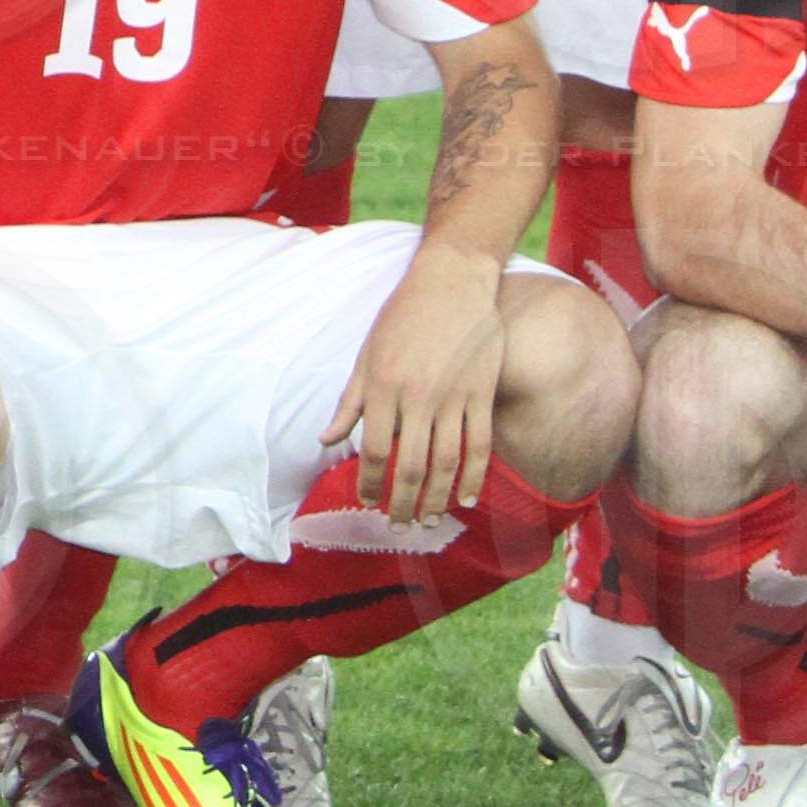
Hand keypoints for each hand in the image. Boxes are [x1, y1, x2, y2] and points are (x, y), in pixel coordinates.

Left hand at [328, 243, 506, 524]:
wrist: (451, 281)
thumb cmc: (402, 316)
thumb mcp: (366, 355)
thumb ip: (349, 402)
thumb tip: (325, 440)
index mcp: (383, 387)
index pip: (372, 451)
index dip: (369, 483)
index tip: (367, 502)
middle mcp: (417, 397)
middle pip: (411, 466)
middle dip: (403, 504)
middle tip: (400, 526)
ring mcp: (454, 397)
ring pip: (446, 463)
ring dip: (437, 499)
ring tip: (429, 521)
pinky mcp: (481, 393)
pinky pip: (479, 445)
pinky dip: (473, 477)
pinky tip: (465, 499)